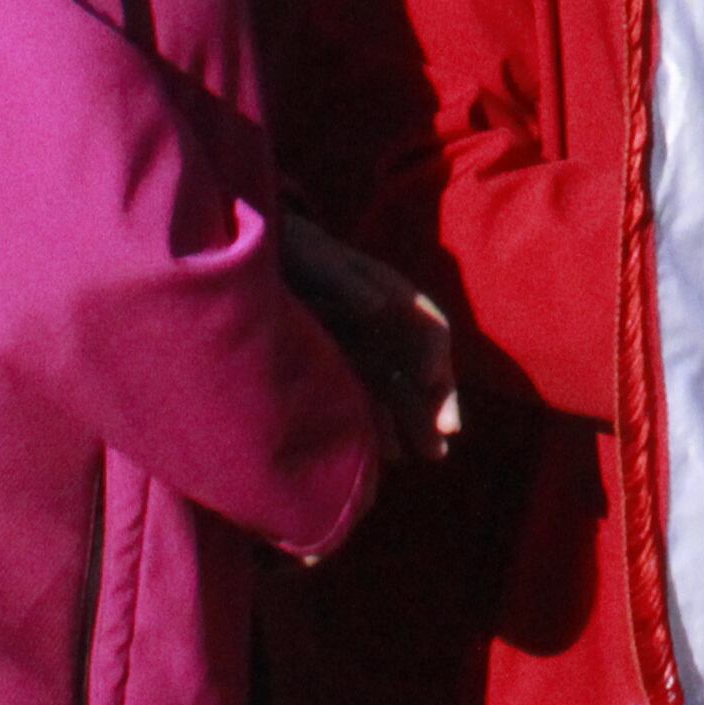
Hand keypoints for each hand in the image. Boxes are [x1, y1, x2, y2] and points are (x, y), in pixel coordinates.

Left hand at [278, 220, 460, 464]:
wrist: (256, 260)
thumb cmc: (290, 249)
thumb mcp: (314, 256)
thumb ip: (344, 278)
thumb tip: (379, 305)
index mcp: (389, 293)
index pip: (427, 325)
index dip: (434, 352)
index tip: (431, 379)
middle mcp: (385, 325)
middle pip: (421, 365)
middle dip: (437, 399)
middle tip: (447, 434)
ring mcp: (365, 347)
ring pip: (401, 389)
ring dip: (417, 420)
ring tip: (431, 455)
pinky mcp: (340, 367)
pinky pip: (371, 400)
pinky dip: (381, 425)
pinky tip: (389, 453)